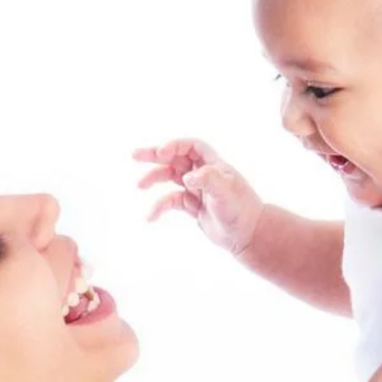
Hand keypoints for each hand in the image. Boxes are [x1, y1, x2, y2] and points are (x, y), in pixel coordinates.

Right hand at [134, 139, 262, 255]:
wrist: (248, 236)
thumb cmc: (241, 211)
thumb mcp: (226, 193)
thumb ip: (209, 180)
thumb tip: (187, 177)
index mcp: (214, 165)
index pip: (191, 146)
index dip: (175, 146)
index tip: (161, 154)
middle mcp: (204, 174)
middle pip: (175, 158)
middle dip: (155, 156)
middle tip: (134, 155)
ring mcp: (197, 190)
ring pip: (170, 178)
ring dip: (154, 179)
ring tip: (139, 186)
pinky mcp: (192, 206)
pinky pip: (172, 202)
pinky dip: (160, 207)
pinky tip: (150, 217)